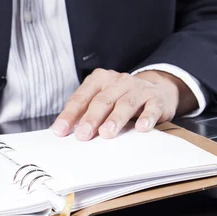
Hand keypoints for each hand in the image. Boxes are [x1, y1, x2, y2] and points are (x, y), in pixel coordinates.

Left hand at [52, 69, 197, 140]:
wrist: (156, 89)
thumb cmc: (120, 98)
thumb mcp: (101, 100)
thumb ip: (85, 112)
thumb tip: (65, 131)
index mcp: (99, 80)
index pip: (81, 98)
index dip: (70, 114)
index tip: (60, 130)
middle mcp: (118, 81)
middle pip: (102, 101)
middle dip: (91, 118)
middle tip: (83, 135)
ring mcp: (138, 89)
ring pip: (125, 104)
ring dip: (115, 119)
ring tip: (106, 133)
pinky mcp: (156, 99)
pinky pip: (151, 108)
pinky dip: (146, 118)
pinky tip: (141, 128)